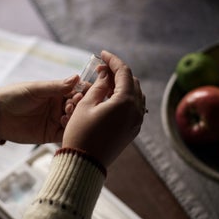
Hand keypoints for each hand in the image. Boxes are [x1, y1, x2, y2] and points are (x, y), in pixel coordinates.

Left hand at [0, 75, 79, 143]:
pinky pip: (65, 134)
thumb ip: (56, 86)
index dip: (84, 91)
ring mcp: (55, 121)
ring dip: (75, 117)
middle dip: (79, 105)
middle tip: (73, 103)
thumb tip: (77, 77)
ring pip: (74, 120)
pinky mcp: (50, 135)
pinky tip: (65, 124)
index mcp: (56, 92)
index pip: (77, 91)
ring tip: (67, 113)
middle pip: (78, 106)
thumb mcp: (36, 89)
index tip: (86, 91)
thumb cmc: (14, 96)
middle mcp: (58, 106)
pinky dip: (69, 130)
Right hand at [62, 51, 145, 166]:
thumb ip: (99, 85)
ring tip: (104, 83)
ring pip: (135, 95)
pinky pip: (134, 108)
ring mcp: (136, 122)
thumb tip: (107, 74)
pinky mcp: (132, 131)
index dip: (113, 60)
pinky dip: (124, 98)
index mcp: (126, 102)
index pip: (124, 72)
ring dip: (122, 85)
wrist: (85, 164)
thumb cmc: (81, 133)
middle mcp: (136, 111)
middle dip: (118, 72)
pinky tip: (109, 98)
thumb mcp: (86, 105)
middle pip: (132, 82)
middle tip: (101, 69)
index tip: (102, 54)